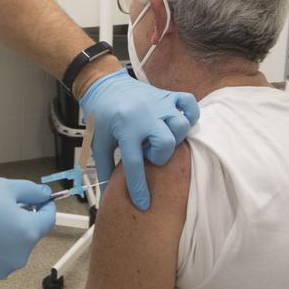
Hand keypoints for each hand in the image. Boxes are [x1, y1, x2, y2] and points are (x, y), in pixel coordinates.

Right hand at [0, 177, 55, 284]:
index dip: (46, 207)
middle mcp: (19, 255)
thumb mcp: (6, 186)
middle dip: (20, 221)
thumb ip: (31, 191)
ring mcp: (2, 269)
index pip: (49, 220)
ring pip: (11, 249)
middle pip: (28, 236)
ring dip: (5, 237)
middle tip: (3, 208)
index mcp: (27, 232)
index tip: (40, 201)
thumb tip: (43, 194)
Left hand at [79, 69, 200, 209]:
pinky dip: (190, 114)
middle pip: (165, 143)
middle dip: (160, 156)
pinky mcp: (166, 96)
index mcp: (125, 128)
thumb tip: (106, 193)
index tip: (143, 204)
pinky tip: (178, 122)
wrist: (103, 85)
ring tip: (160, 138)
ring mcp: (158, 105)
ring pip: (180, 125)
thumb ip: (104, 168)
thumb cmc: (101, 115)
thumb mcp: (98, 143)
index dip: (139, 188)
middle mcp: (144, 116)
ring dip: (173, 137)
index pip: (134, 164)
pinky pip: (188, 102)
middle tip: (149, 154)